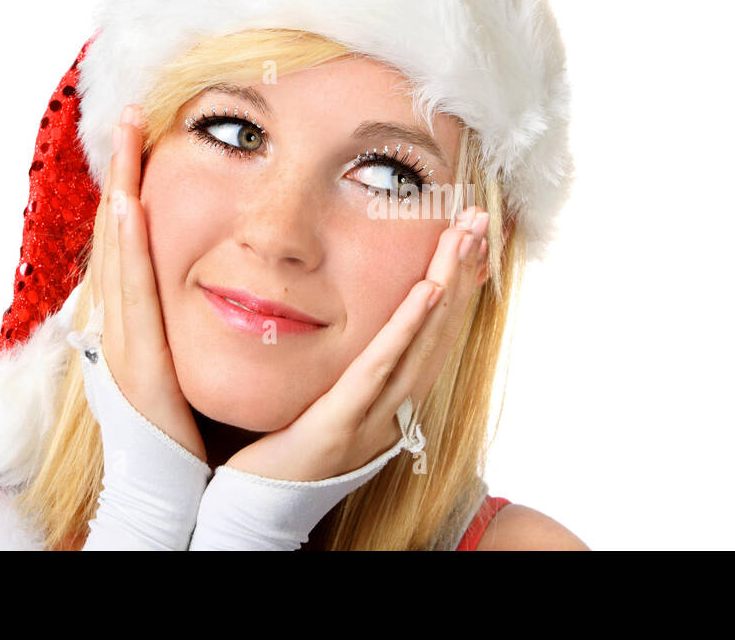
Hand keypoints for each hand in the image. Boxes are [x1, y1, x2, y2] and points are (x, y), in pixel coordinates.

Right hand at [89, 104, 206, 462]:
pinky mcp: (134, 360)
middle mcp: (122, 321)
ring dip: (120, 191)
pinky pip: (130, 293)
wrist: (164, 486)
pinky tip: (128, 205)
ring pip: (119, 251)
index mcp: (137, 320)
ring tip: (126, 139)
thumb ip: (187, 321)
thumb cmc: (179, 427)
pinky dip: (127, 248)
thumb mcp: (183, 359)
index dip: (132, 188)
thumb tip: (213, 284)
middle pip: (120, 234)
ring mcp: (122, 337)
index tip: (143, 139)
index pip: (134, 241)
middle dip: (122, 173)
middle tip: (130, 116)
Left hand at [223, 204, 491, 481]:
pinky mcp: (339, 426)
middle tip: (479, 219)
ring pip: (421, 345)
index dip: (458, 285)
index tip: (471, 236)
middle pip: (439, 332)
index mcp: (393, 401)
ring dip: (447, 286)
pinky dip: (407, 329)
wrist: (255, 513)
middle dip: (461, 272)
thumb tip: (364, 322)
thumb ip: (353, 366)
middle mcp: (394, 410)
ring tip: (464, 238)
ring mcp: (371, 420)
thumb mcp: (329, 399)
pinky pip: (379, 371)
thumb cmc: (286, 452)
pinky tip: (427, 290)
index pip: (435, 334)